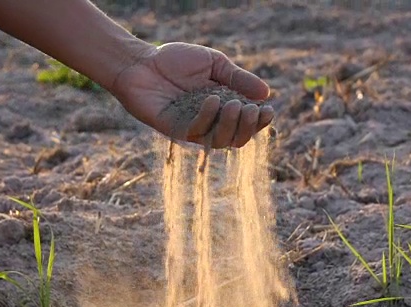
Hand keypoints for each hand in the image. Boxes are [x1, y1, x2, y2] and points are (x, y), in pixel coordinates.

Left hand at [110, 42, 274, 147]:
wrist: (142, 63)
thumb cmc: (175, 61)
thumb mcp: (213, 64)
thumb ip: (237, 78)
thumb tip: (265, 93)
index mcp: (222, 107)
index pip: (247, 123)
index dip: (260, 121)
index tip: (269, 110)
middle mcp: (210, 122)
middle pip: (237, 138)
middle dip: (248, 126)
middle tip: (249, 109)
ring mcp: (193, 128)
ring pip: (220, 141)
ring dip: (231, 125)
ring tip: (233, 104)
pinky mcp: (176, 131)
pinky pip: (197, 132)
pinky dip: (207, 117)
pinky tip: (211, 99)